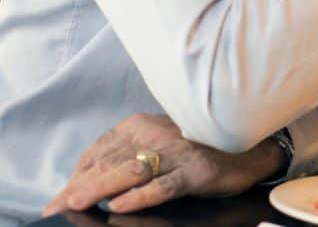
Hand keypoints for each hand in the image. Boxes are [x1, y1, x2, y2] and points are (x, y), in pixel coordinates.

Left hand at [43, 113, 285, 215]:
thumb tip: (86, 181)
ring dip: (101, 188)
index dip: (77, 175)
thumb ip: (126, 156)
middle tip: (55, 207)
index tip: (57, 198)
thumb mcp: (158, 144)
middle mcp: (157, 134)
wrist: (249, 146)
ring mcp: (178, 152)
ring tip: (76, 202)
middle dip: (79, 187)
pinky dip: (142, 196)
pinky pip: (164, 185)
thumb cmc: (198, 147)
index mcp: (142, 125)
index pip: (100, 150)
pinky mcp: (197, 170)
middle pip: (111, 163)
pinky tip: (122, 205)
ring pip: (132, 172)